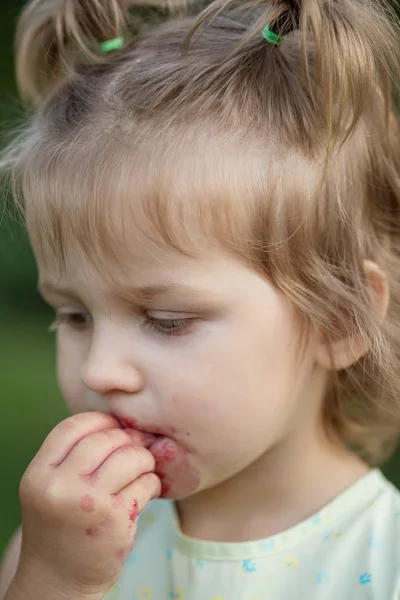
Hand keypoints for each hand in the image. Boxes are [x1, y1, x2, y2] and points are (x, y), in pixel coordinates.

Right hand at [14, 412, 160, 598]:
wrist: (57, 581)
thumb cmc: (60, 523)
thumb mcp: (50, 486)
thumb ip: (73, 456)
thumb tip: (120, 423)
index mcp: (39, 474)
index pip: (73, 426)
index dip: (100, 420)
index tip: (114, 428)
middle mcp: (60, 487)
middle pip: (106, 438)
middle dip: (127, 439)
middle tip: (135, 448)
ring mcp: (89, 504)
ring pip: (130, 456)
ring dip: (143, 459)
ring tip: (141, 469)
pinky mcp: (116, 521)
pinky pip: (146, 483)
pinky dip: (151, 482)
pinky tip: (144, 491)